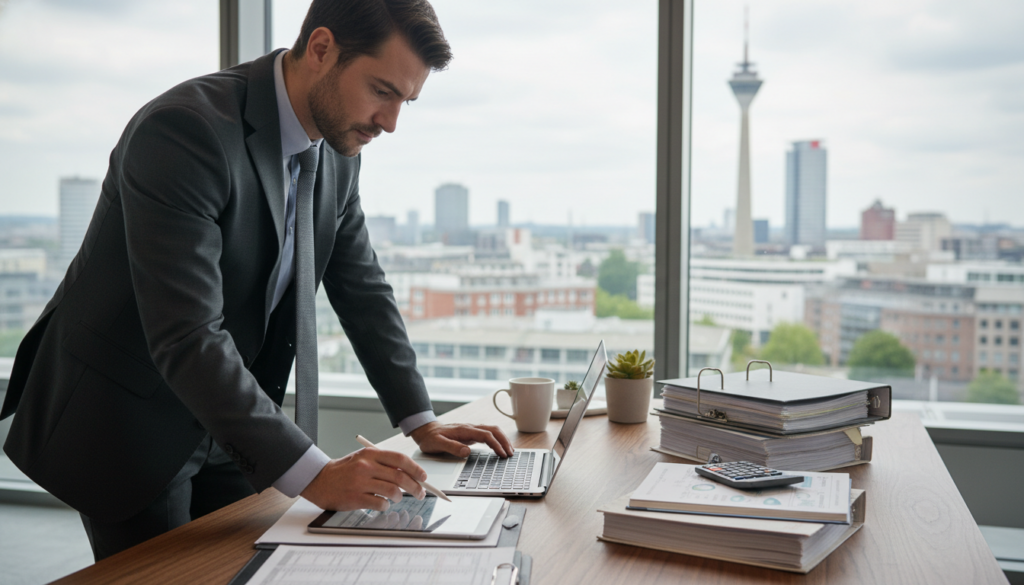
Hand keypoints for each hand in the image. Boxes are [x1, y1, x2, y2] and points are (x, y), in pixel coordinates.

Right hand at [300, 447, 426, 511]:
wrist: (320, 480)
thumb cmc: (344, 470)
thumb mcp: (363, 459)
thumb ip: (383, 463)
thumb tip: (409, 473)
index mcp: (370, 454)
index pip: (400, 459)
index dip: (415, 469)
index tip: (423, 477)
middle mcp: (366, 466)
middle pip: (400, 476)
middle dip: (415, 486)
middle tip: (420, 493)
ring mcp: (360, 482)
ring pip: (392, 491)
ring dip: (399, 497)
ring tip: (397, 498)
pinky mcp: (355, 498)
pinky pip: (380, 503)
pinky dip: (386, 505)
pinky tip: (383, 503)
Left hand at [410, 421, 513, 457]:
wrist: (426, 430)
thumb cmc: (430, 438)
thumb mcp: (437, 444)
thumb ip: (452, 447)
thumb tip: (467, 452)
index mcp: (464, 430)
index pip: (486, 435)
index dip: (496, 445)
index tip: (502, 454)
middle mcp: (470, 428)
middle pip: (493, 430)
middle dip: (504, 441)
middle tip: (511, 453)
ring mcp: (471, 430)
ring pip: (492, 430)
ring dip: (503, 439)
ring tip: (509, 451)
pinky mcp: (471, 433)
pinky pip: (488, 434)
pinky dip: (497, 439)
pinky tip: (499, 447)